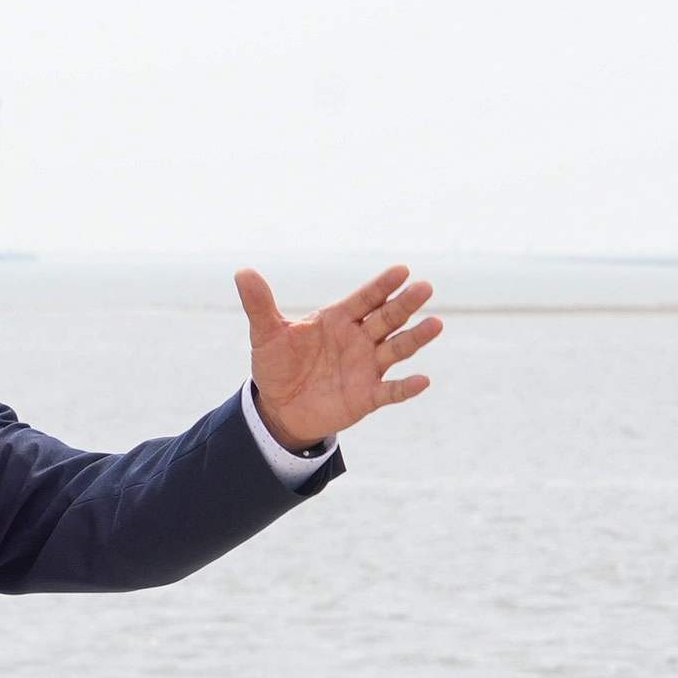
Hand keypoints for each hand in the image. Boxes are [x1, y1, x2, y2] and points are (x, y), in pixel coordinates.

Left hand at [240, 265, 439, 450]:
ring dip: (416, 338)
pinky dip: (407, 387)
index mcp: (339, 318)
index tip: (402, 270)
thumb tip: (242, 273)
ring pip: (397, 349)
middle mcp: (359, 339)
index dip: (383, 285)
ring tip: (435, 324)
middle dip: (405, 304)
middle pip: (388, 318)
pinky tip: (422, 380)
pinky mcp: (367, 396)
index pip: (365, 297)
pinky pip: (391, 391)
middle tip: (424, 287)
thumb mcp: (266, 334)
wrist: (279, 407)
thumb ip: (259, 305)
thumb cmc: (278, 364)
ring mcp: (367, 367)